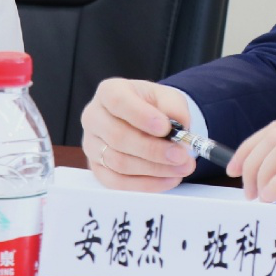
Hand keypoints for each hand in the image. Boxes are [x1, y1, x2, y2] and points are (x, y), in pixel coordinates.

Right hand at [80, 78, 196, 191]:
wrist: (148, 120)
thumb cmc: (155, 106)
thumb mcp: (169, 97)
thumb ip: (175, 108)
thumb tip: (179, 126)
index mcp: (110, 91)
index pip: (118, 102)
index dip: (141, 116)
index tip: (165, 128)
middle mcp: (94, 117)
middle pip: (118, 137)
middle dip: (153, 149)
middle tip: (181, 155)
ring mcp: (91, 144)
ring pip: (119, 162)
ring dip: (154, 168)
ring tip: (183, 167)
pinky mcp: (97, 168)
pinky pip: (117, 182)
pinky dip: (146, 183)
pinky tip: (169, 179)